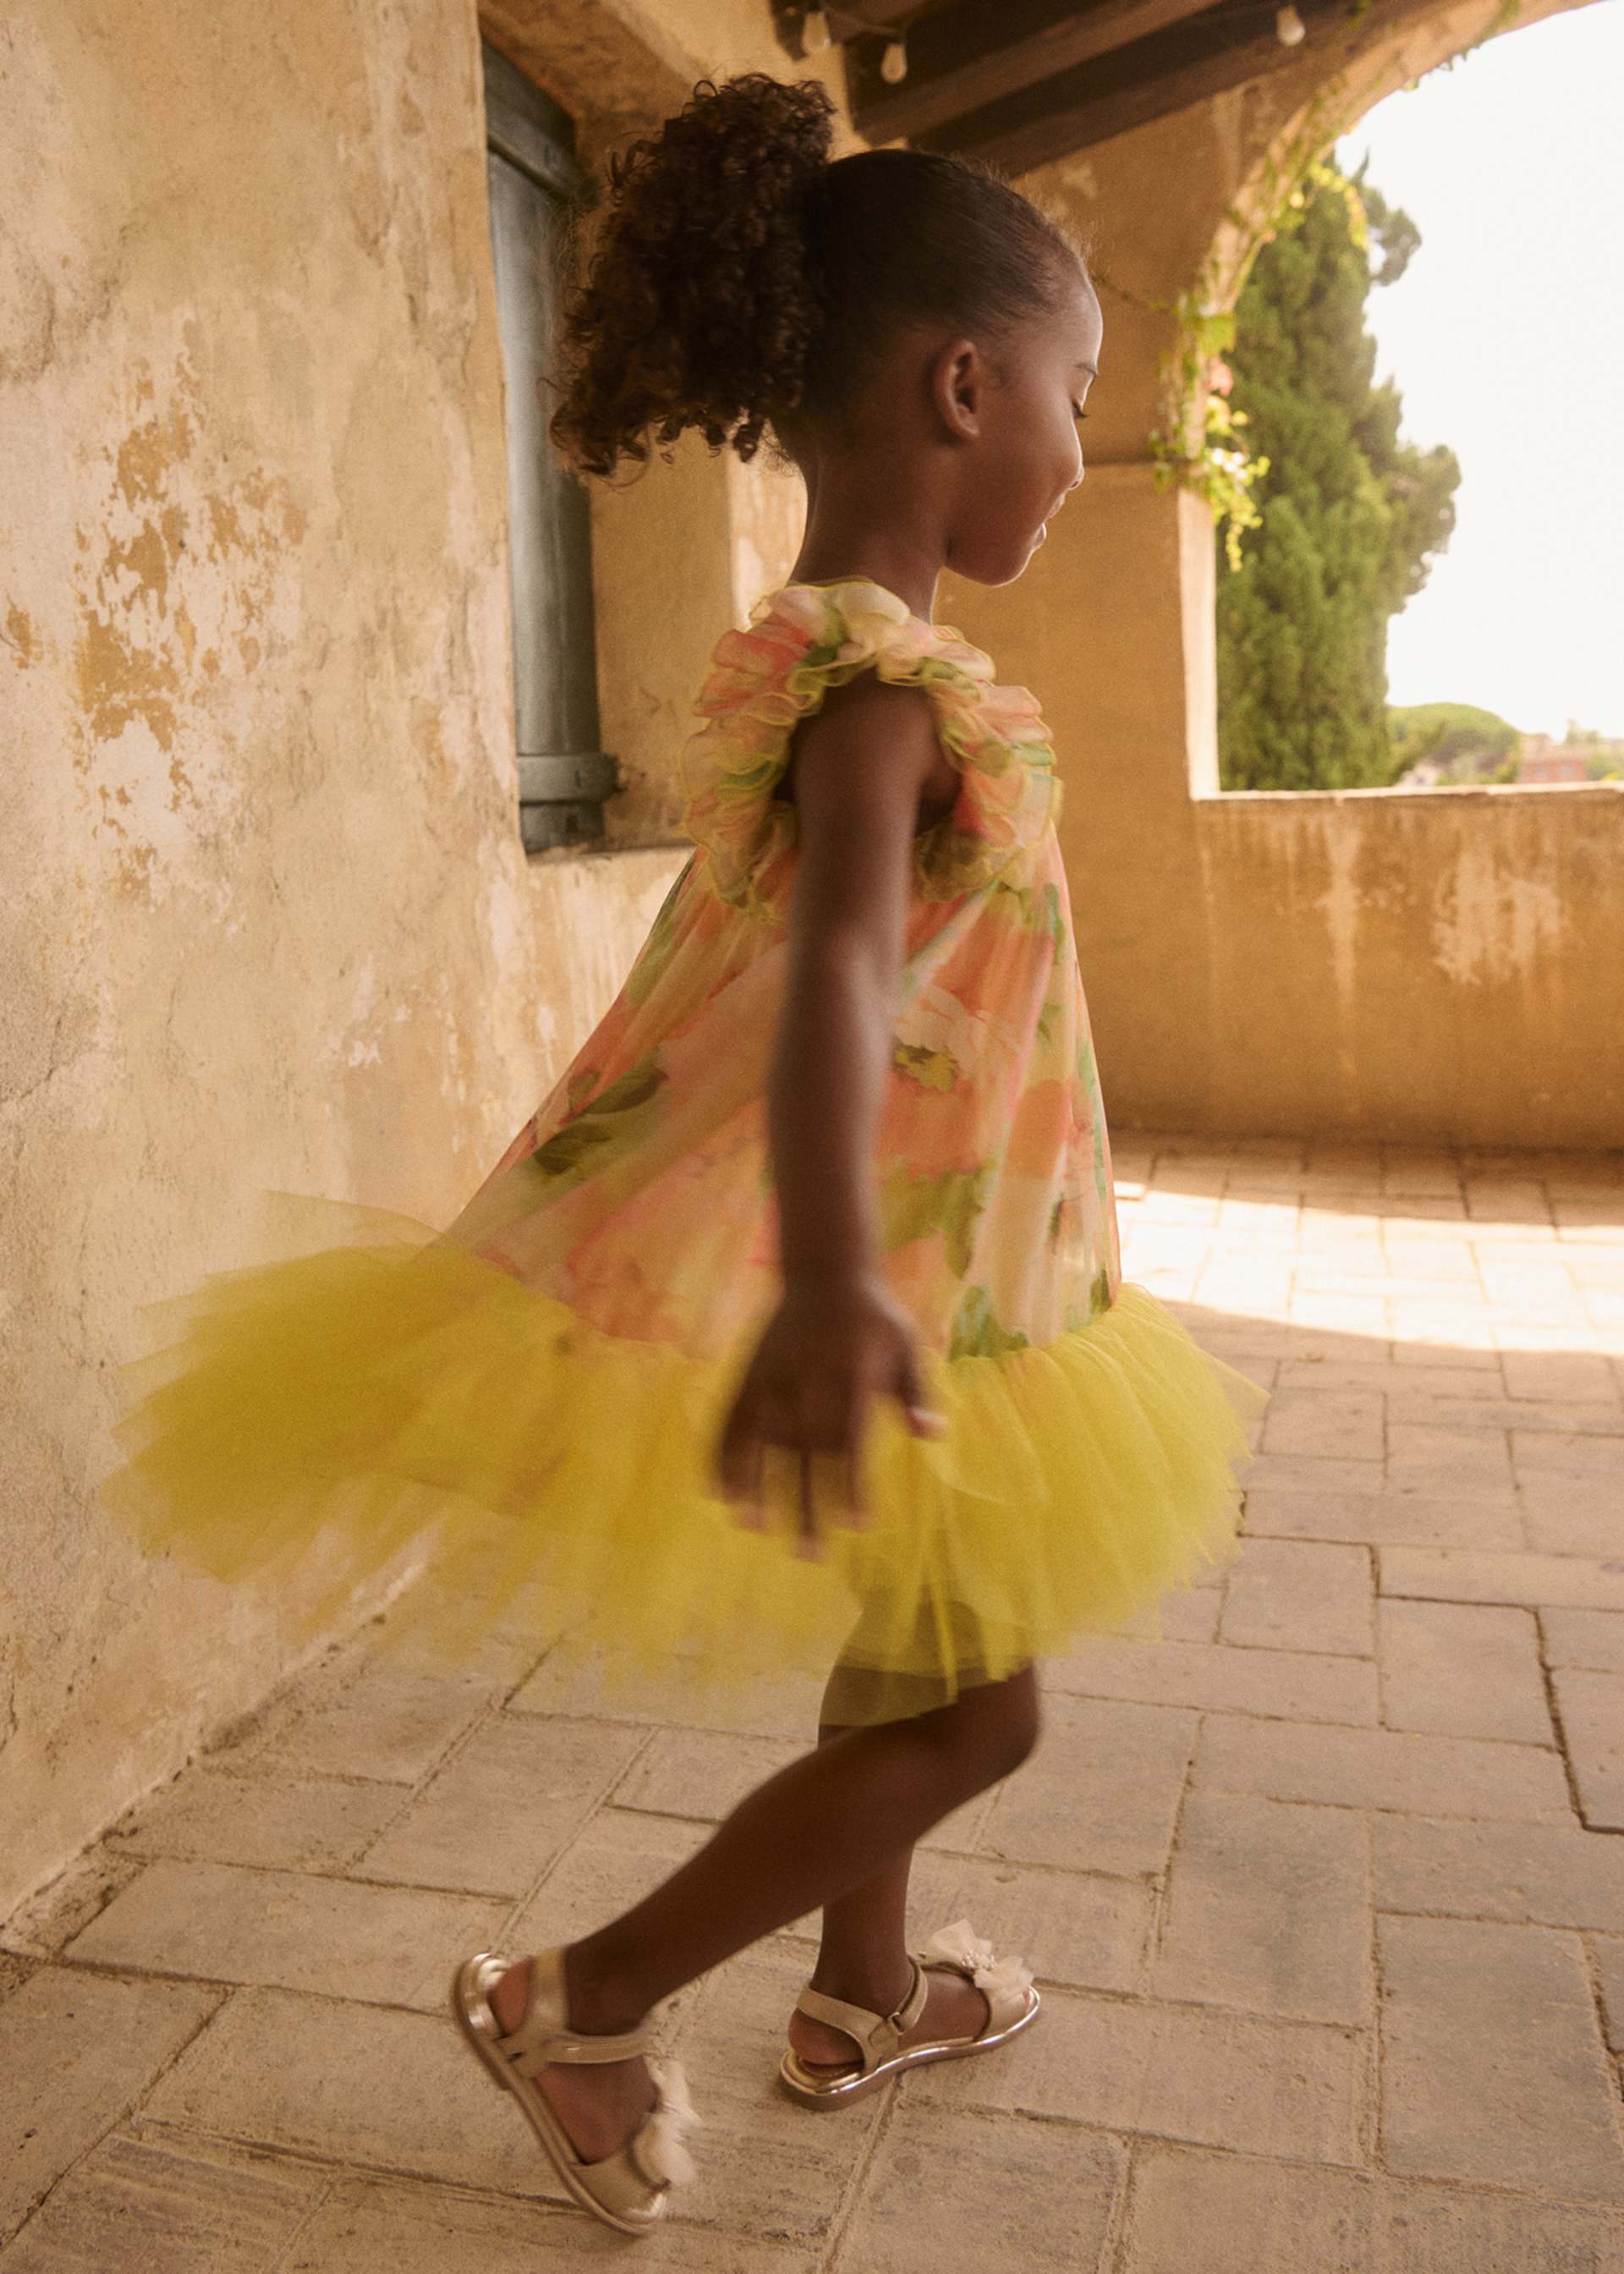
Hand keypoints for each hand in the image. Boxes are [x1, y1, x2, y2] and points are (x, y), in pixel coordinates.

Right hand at [713, 1274, 946, 1556]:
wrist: (824, 1270)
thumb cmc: (874, 1318)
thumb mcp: (906, 1344)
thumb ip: (917, 1391)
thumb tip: (932, 1435)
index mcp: (851, 1372)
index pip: (850, 1437)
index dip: (853, 1482)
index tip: (855, 1525)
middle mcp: (807, 1377)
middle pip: (805, 1450)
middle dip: (806, 1503)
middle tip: (809, 1553)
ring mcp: (771, 1375)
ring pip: (760, 1438)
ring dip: (755, 1485)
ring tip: (753, 1527)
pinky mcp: (747, 1373)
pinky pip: (729, 1418)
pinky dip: (721, 1453)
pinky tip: (718, 1490)